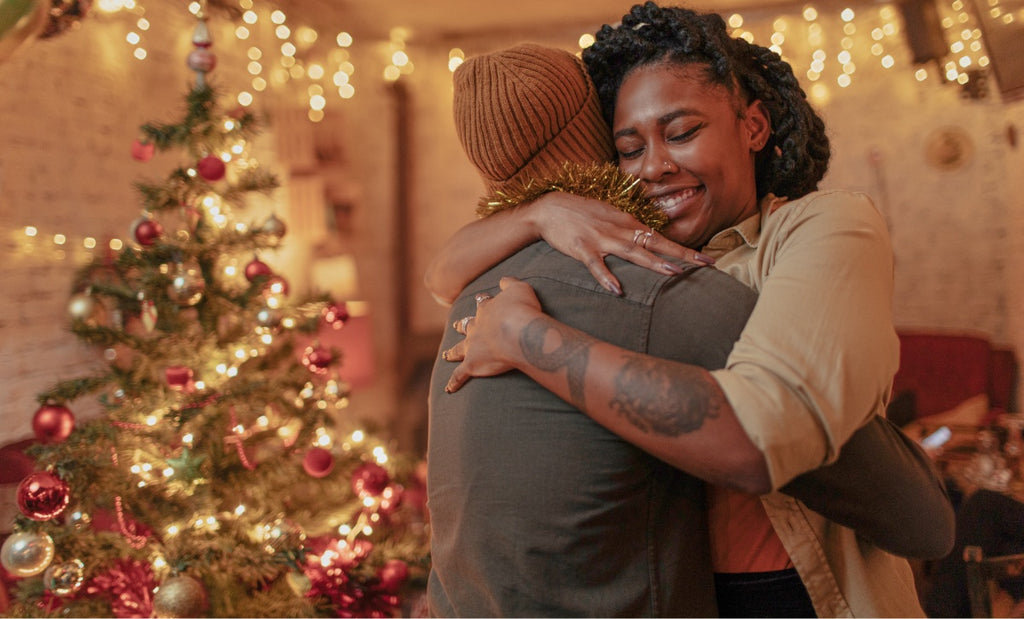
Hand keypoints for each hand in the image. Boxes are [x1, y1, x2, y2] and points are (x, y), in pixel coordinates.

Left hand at [443, 277, 541, 392]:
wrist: (517, 332)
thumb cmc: (522, 310)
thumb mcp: (520, 288)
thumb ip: (510, 284)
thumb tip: (503, 280)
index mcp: (487, 310)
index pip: (483, 304)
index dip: (483, 302)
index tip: (481, 299)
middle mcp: (476, 327)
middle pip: (466, 326)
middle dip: (461, 326)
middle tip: (456, 325)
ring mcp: (472, 346)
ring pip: (459, 349)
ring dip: (452, 352)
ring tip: (446, 355)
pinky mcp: (472, 364)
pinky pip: (460, 375)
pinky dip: (454, 382)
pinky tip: (448, 389)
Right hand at [527, 193, 713, 294]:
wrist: (549, 208)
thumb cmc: (580, 213)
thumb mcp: (609, 217)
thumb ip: (628, 230)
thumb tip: (648, 240)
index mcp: (627, 223)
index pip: (660, 237)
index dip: (683, 249)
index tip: (706, 259)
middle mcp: (619, 230)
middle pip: (654, 243)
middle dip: (680, 254)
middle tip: (704, 264)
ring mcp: (601, 239)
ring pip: (631, 251)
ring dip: (653, 262)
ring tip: (673, 273)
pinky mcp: (581, 248)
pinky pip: (596, 265)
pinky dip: (606, 276)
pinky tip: (616, 290)